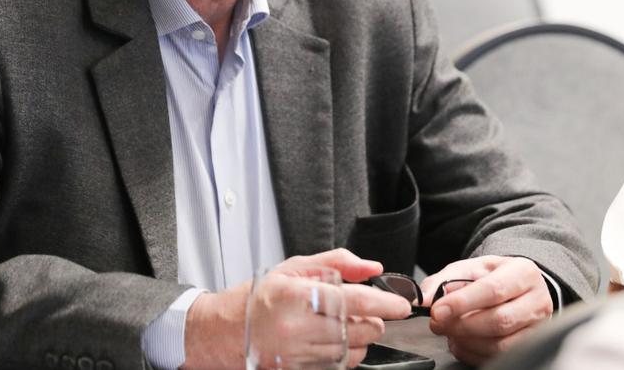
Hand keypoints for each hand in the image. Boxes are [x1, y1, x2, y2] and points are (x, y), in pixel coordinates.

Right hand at [182, 249, 411, 369]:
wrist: (223, 331)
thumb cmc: (257, 298)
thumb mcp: (293, 269)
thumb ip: (336, 263)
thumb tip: (371, 267)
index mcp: (296, 296)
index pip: (352, 301)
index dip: (383, 303)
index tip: (401, 304)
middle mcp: (296, 328)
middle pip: (359, 330)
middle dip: (372, 321)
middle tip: (365, 312)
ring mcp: (297, 355)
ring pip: (352, 351)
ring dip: (359, 338)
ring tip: (343, 325)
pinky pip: (337, 366)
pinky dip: (345, 354)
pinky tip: (333, 341)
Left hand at [421, 256, 554, 365]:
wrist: (517, 288)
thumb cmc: (493, 277)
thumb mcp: (469, 269)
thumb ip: (443, 281)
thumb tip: (423, 299)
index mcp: (523, 273)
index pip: (493, 290)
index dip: (462, 303)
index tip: (437, 311)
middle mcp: (536, 300)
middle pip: (499, 320)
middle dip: (461, 325)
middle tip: (438, 324)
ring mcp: (537, 327)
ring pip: (501, 344)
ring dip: (467, 341)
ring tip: (450, 332)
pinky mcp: (531, 346)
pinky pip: (500, 358)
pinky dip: (474, 353)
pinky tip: (462, 342)